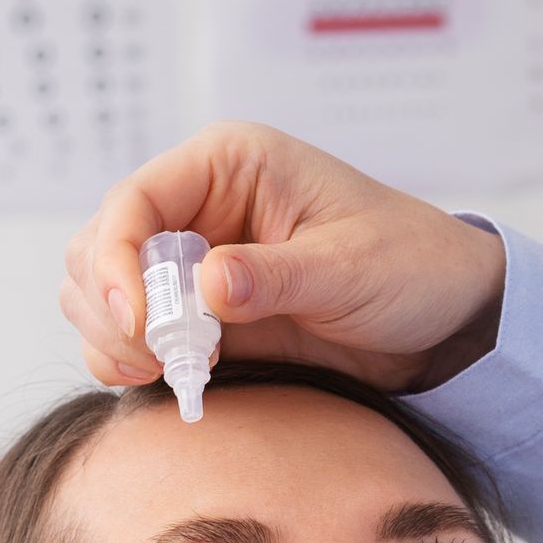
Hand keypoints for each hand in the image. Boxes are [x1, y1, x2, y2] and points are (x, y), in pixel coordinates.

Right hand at [60, 123, 505, 393]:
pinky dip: (129, 356)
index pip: (133, 201)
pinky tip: (170, 378)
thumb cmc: (411, 266)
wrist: (444, 316)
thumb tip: (207, 286)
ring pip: (99, 289)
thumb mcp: (351, 269)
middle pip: (98, 246)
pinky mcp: (197, 309)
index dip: (118, 263)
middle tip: (159, 360)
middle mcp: (197, 203)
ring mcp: (191, 257)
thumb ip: (277, 277)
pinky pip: (130, 330)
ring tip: (170, 371)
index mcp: (228, 164)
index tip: (140, 324)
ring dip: (114, 335)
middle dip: (112, 306)